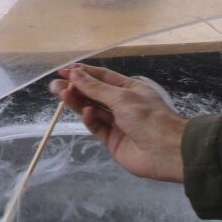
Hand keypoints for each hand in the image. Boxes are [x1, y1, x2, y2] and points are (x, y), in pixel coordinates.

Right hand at [50, 64, 187, 182]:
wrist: (166, 151)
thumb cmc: (147, 117)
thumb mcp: (121, 97)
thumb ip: (96, 88)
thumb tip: (75, 74)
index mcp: (129, 89)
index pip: (102, 77)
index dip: (83, 73)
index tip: (64, 71)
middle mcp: (122, 104)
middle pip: (94, 93)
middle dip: (76, 88)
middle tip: (55, 86)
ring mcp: (116, 123)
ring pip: (92, 110)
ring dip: (78, 102)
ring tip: (61, 95)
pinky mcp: (112, 140)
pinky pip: (97, 127)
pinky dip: (90, 120)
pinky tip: (86, 113)